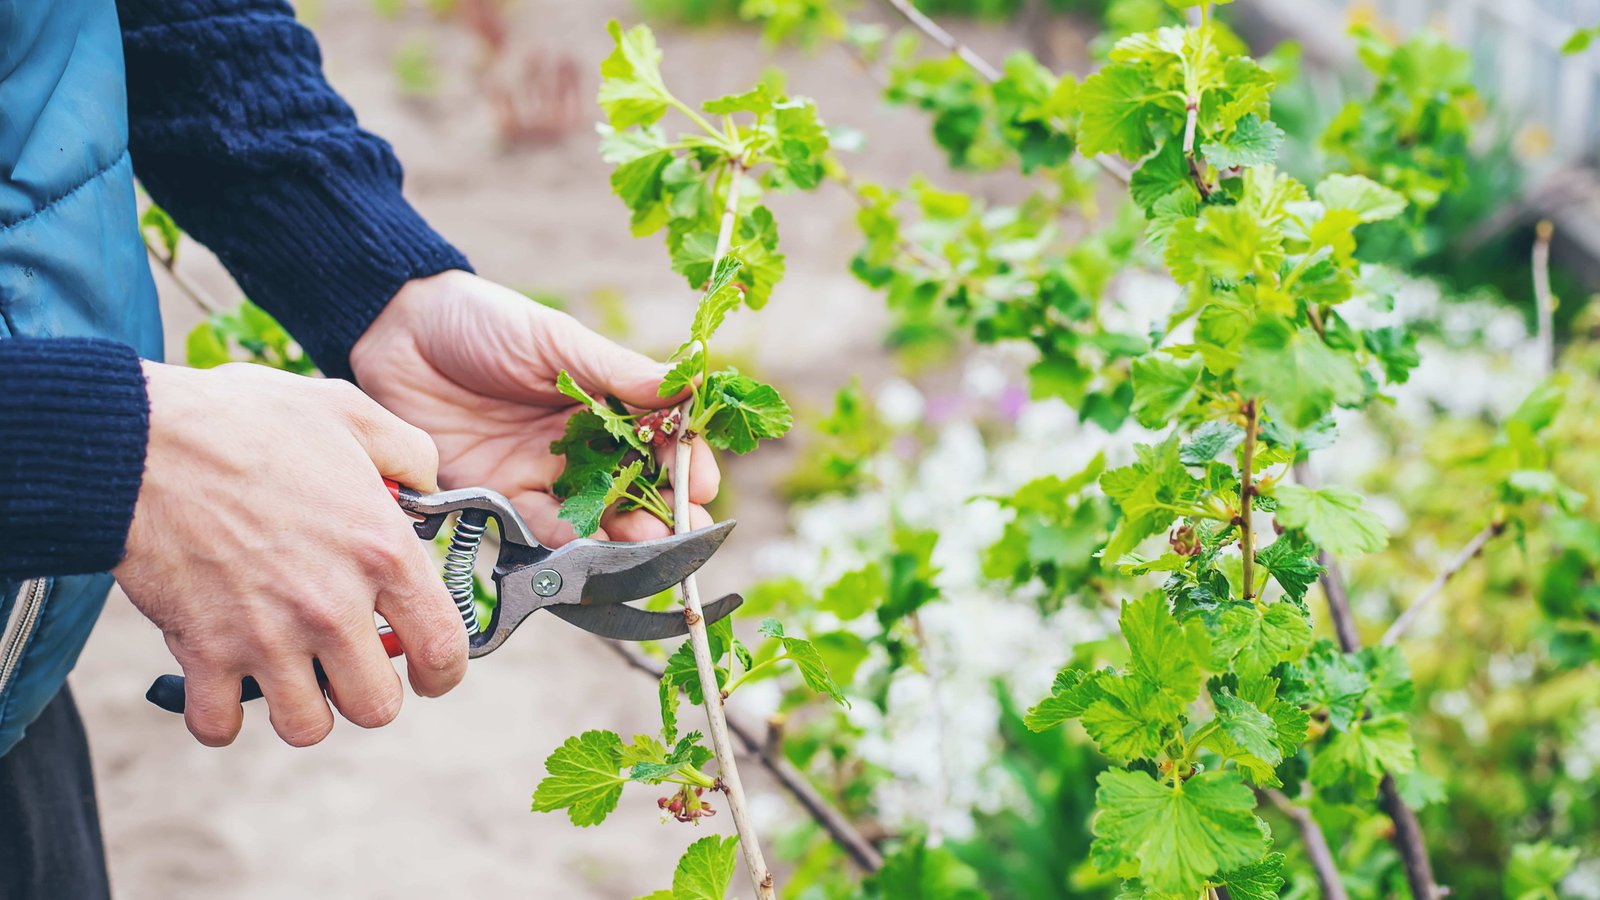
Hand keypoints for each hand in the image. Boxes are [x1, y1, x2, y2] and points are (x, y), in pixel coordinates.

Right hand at [114, 362, 467, 746]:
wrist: (141, 439)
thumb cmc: (243, 422)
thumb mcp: (350, 412)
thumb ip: (407, 452)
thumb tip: (429, 487)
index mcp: (382, 550)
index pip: (444, 647)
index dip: (443, 672)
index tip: (431, 674)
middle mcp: (333, 605)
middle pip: (377, 706)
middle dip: (368, 694)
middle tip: (350, 668)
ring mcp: (268, 635)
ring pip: (306, 728)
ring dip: (301, 709)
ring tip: (291, 676)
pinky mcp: (203, 650)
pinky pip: (219, 725)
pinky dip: (220, 717)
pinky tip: (224, 684)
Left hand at [348, 270, 719, 544]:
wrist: (397, 334)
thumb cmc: (482, 322)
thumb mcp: (557, 340)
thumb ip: (619, 372)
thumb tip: (690, 385)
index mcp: (606, 400)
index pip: (661, 439)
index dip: (686, 463)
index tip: (702, 483)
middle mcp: (582, 444)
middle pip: (637, 487)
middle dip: (666, 512)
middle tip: (685, 530)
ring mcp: (543, 474)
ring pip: (598, 516)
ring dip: (627, 535)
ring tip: (648, 546)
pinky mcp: (500, 498)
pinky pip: (542, 529)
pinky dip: (570, 543)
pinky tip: (592, 549)